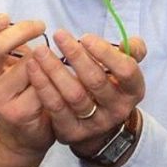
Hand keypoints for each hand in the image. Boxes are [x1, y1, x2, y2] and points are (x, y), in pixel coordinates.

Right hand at [0, 11, 53, 156]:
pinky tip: (56, 82)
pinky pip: (43, 84)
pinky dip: (54, 78)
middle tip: (39, 25)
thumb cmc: (16, 84)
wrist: (23, 130)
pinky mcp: (17, 113)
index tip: (4, 17)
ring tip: (47, 65)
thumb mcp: (3, 58)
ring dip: (43, 59)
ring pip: (27, 64)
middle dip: (20, 31)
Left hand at [25, 30, 145, 156]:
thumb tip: (129, 42)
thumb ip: (131, 51)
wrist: (97, 125)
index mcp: (133, 91)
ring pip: (74, 95)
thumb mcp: (123, 68)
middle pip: (96, 81)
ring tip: (40, 51)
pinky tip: (33, 69)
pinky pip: (56, 108)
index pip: (125, 70)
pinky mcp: (73, 132)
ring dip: (55, 70)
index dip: (106, 53)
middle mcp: (117, 110)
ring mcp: (95, 124)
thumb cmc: (109, 84)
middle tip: (59, 35)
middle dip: (76, 56)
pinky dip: (43, 87)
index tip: (85, 37)